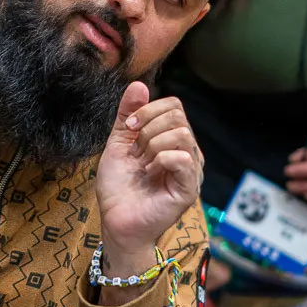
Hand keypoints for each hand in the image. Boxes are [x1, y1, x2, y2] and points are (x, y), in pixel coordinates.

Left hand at [95, 82, 202, 280]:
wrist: (115, 221)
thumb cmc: (119, 187)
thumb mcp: (118, 143)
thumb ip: (127, 115)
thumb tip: (139, 85)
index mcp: (173, 141)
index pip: (174, 106)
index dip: (148, 110)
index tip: (129, 128)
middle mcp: (187, 152)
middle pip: (178, 116)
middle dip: (148, 128)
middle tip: (136, 151)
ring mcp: (191, 170)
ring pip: (181, 134)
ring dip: (152, 145)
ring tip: (142, 164)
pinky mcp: (189, 188)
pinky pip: (183, 158)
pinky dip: (161, 159)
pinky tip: (150, 173)